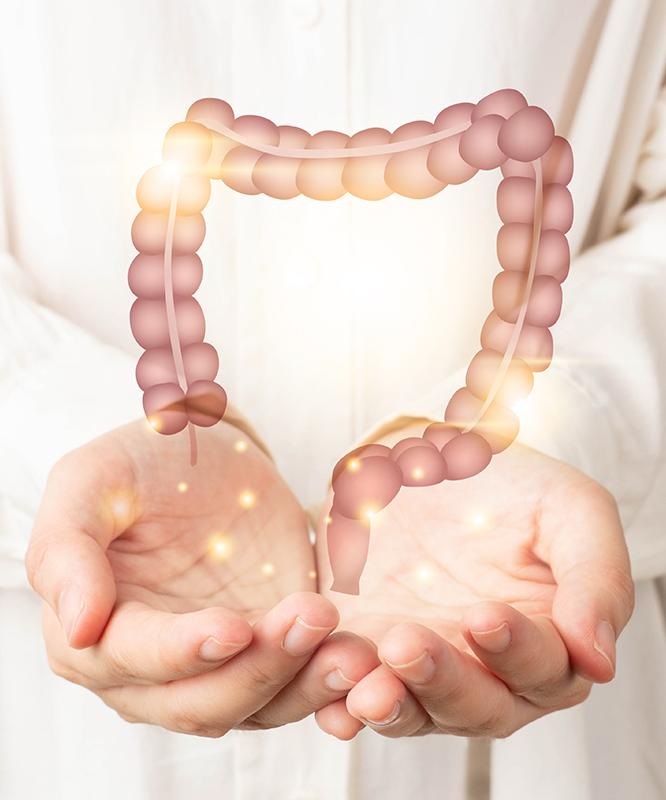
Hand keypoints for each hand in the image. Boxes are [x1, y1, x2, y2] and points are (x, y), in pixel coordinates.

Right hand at [26, 419, 377, 735]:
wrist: (210, 456)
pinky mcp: (266, 655)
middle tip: (312, 616)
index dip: (178, 651)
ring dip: (305, 686)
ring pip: (255, 706)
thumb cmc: (144, 462)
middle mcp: (147, 671)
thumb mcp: (92, 480)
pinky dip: (330, 685)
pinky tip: (363, 663)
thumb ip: (66, 546)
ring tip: (352, 652)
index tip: (232, 628)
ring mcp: (213, 668)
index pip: (128, 660)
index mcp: (89, 633)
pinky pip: (297, 688)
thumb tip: (76, 626)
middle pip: (198, 701)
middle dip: (257, 669)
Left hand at [314, 427, 633, 738]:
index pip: (544, 670)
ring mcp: (424, 669)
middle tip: (406, 644)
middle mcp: (488, 672)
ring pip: (413, 712)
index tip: (483, 617)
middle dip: (442, 681)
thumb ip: (596, 577)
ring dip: (389, 704)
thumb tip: (599, 659)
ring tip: (364, 686)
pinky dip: (337, 700)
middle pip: (477, 707)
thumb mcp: (568, 509)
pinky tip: (328, 692)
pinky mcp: (368, 657)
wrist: (420, 461)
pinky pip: (351, 696)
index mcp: (548, 643)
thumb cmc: (507, 485)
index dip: (516, 652)